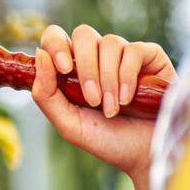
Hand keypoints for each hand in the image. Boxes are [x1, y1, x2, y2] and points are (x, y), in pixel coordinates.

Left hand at [31, 24, 176, 189]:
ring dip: (108, 79)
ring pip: (109, 42)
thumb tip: (40, 55)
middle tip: (92, 99)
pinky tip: (128, 98)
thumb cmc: (108, 141)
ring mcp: (124, 55)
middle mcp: (98, 57)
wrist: (148, 156)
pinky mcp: (150, 57)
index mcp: (73, 69)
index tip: (64, 68)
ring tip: (112, 108)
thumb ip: (46, 94)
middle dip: (86, 67)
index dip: (56, 45)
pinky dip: (127, 75)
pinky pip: (133, 50)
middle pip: (83, 34)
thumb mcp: (69, 124)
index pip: (56, 38)